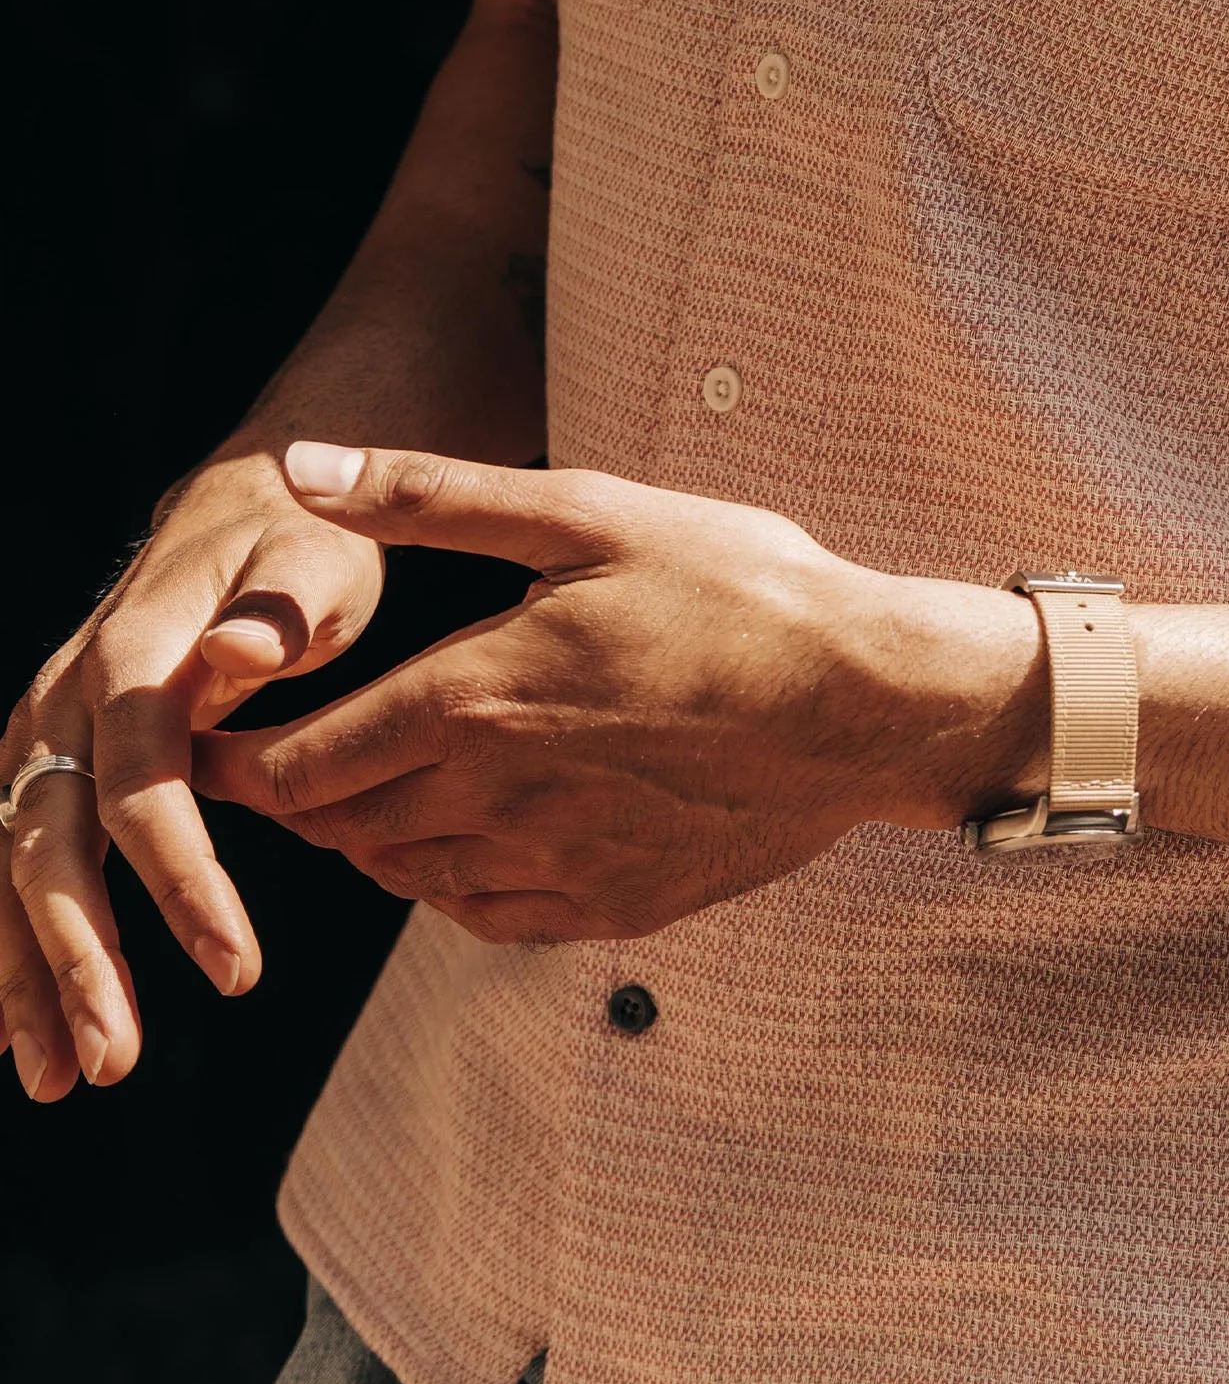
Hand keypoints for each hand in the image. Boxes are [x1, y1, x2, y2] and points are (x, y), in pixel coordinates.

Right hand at [2, 452, 386, 1099]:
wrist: (248, 506)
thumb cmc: (305, 543)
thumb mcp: (319, 559)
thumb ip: (284, 612)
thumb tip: (236, 656)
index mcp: (135, 653)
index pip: (143, 783)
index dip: (182, 880)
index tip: (237, 968)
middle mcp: (64, 700)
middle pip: (49, 842)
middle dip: (79, 959)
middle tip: (118, 1061)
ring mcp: (43, 735)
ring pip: (12, 867)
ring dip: (30, 977)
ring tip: (63, 1080)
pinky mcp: (46, 763)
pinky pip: (10, 862)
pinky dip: (9, 946)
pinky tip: (11, 1037)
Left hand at [195, 444, 1045, 943]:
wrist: (869, 702)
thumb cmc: (741, 591)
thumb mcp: (589, 514)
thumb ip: (432, 498)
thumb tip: (300, 466)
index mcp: (473, 700)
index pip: (296, 763)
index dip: (230, 758)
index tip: (205, 735)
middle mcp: (498, 801)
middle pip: (339, 828)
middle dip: (294, 794)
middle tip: (284, 754)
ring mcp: (560, 865)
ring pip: (407, 876)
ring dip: (369, 836)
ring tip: (375, 788)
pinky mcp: (616, 905)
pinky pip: (488, 917)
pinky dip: (449, 883)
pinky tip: (468, 841)